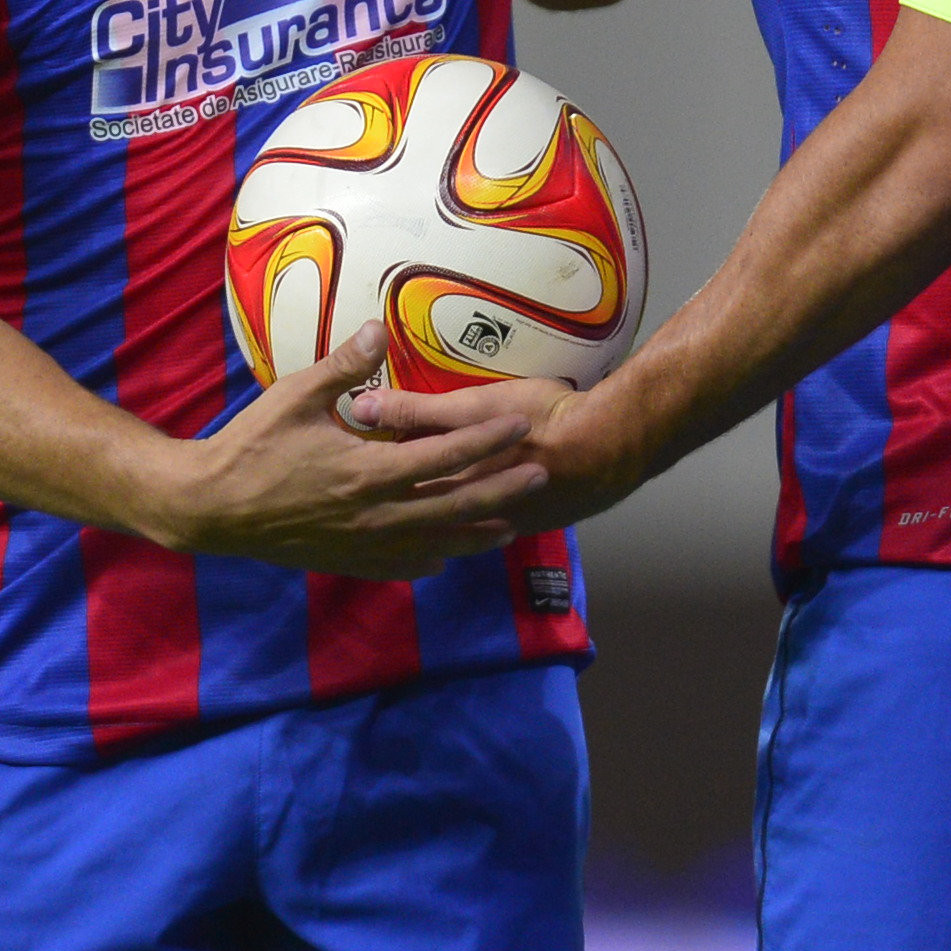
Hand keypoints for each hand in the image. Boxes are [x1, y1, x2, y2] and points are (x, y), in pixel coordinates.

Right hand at [148, 326, 554, 573]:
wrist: (213, 509)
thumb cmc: (251, 445)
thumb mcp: (296, 396)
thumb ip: (345, 366)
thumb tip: (380, 327)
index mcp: (366, 471)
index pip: (443, 456)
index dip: (485, 440)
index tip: (519, 424)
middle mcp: (374, 515)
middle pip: (455, 506)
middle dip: (501, 490)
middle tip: (539, 476)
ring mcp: (363, 545)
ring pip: (436, 543)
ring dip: (476, 533)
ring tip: (512, 524)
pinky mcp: (348, 562)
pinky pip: (401, 566)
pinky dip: (431, 559)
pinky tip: (447, 553)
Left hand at [337, 372, 638, 551]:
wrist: (607, 450)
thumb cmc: (541, 419)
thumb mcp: (473, 405)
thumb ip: (417, 409)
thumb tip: (363, 407)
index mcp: (447, 482)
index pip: (396, 479)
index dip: (369, 471)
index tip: (343, 464)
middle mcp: (464, 514)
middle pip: (414, 513)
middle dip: (385, 509)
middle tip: (353, 503)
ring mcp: (493, 527)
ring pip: (441, 535)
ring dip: (417, 530)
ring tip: (389, 528)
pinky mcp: (521, 528)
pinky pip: (476, 541)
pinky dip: (453, 542)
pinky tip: (445, 545)